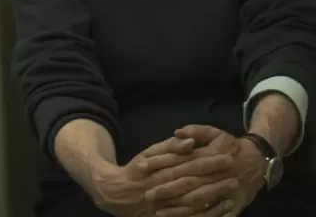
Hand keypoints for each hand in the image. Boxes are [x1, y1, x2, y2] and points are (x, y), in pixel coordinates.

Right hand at [91, 136, 234, 216]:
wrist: (116, 194)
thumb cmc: (136, 171)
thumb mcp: (148, 153)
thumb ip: (169, 147)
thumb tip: (190, 142)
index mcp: (155, 169)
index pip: (185, 164)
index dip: (207, 161)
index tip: (226, 156)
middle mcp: (159, 188)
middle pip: (190, 182)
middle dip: (214, 177)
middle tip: (234, 171)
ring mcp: (163, 205)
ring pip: (192, 201)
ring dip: (214, 195)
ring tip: (232, 187)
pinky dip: (209, 213)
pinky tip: (224, 207)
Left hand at [145, 126, 265, 216]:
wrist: (259, 160)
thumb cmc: (231, 145)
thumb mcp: (215, 132)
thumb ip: (196, 131)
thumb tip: (176, 132)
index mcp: (210, 157)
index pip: (181, 162)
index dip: (162, 167)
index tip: (143, 169)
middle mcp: (216, 175)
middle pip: (189, 185)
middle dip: (168, 191)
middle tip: (148, 196)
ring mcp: (225, 192)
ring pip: (200, 203)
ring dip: (180, 209)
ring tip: (160, 212)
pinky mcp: (233, 205)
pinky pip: (215, 215)